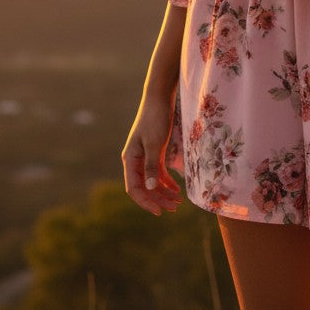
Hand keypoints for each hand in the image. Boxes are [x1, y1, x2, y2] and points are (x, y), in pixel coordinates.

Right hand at [122, 94, 182, 215]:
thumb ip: (151, 165)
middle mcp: (135, 161)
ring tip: (178, 202)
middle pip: (145, 187)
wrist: (159, 98)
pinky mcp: (154, 151)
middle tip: (175, 207)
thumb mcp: (155, 143)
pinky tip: (176, 188)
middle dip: (159, 199)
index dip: (146, 202)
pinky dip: (166, 181)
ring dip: (164, 192)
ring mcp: (144, 157)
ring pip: (152, 181)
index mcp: (130, 160)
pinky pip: (158, 172)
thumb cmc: (155, 118)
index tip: (160, 211)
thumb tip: (149, 188)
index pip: (134, 189)